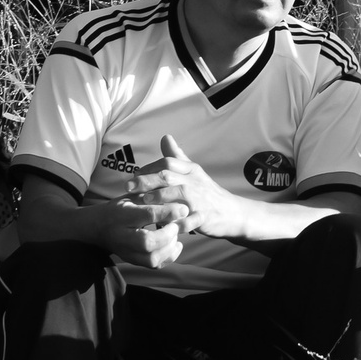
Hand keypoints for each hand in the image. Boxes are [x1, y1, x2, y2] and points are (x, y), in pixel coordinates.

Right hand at [100, 201, 187, 269]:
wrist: (98, 228)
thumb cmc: (119, 209)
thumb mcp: (132, 197)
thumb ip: (152, 199)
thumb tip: (180, 207)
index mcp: (122, 216)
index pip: (147, 215)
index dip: (167, 212)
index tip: (183, 209)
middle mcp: (123, 237)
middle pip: (148, 242)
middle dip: (168, 234)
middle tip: (176, 224)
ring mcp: (127, 253)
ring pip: (152, 258)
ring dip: (170, 246)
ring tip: (174, 234)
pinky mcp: (134, 261)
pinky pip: (154, 265)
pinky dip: (169, 256)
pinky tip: (175, 244)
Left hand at [127, 134, 251, 239]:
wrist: (232, 213)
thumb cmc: (207, 193)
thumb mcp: (194, 172)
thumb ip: (177, 156)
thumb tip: (165, 137)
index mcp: (191, 169)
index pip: (167, 162)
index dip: (148, 168)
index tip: (134, 175)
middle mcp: (194, 181)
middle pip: (168, 175)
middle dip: (146, 180)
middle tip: (128, 186)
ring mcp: (199, 198)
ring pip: (176, 193)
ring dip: (157, 197)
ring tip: (142, 201)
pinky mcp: (202, 215)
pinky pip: (185, 216)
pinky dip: (172, 218)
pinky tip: (159, 222)